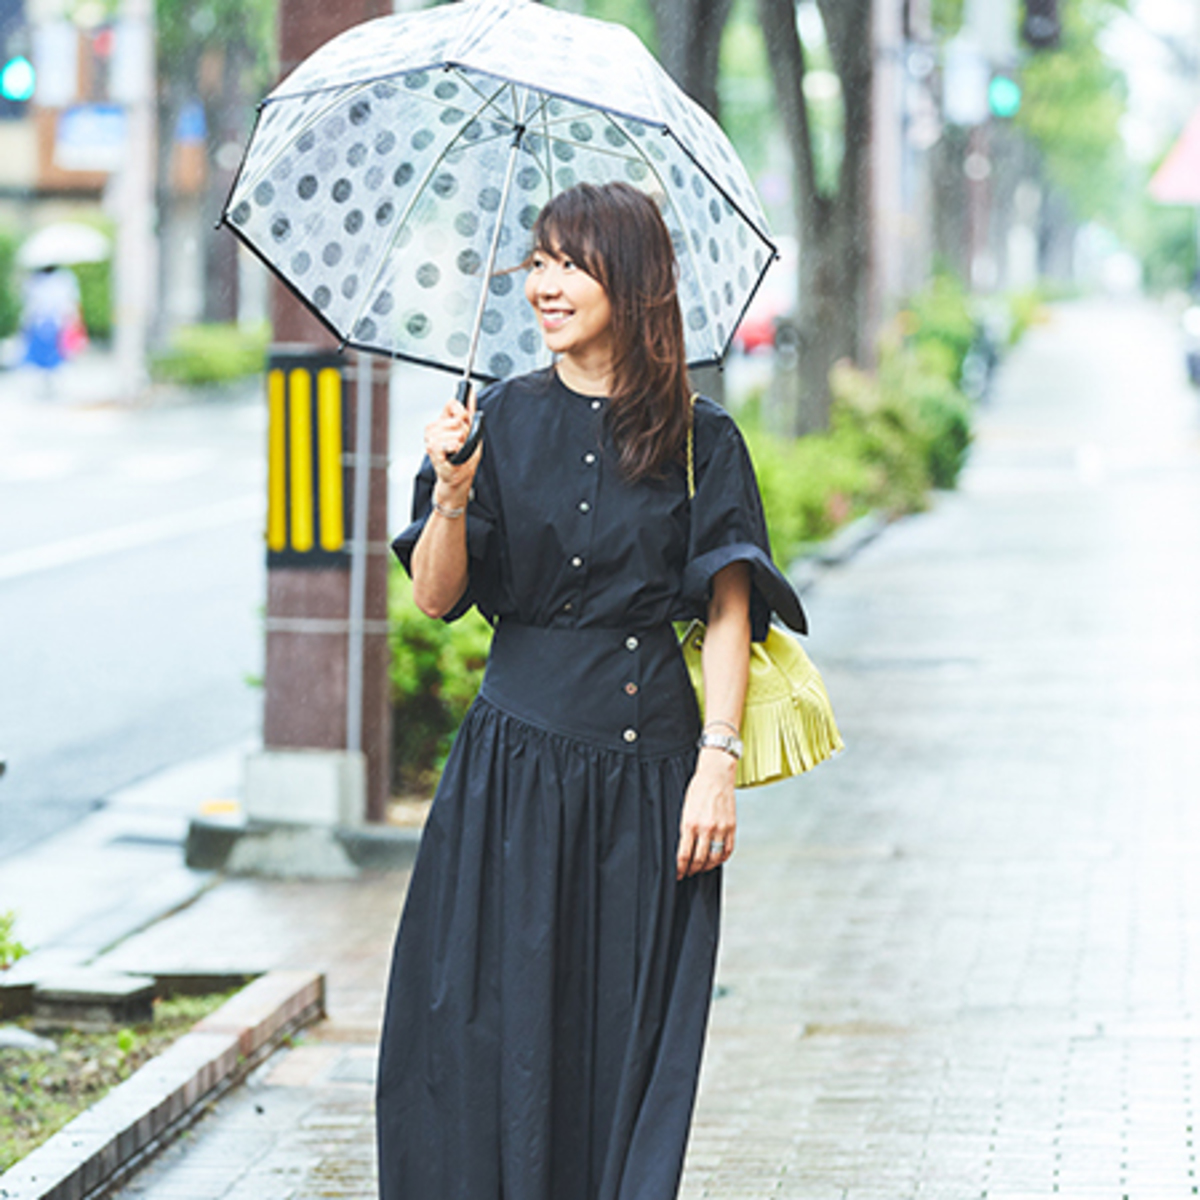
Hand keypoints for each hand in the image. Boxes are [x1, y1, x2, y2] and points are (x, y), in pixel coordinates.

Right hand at [424, 386, 480, 497]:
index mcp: (443, 422)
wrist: (458, 481)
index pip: (452, 403)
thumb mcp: (472, 434)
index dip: (462, 411)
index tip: (465, 422)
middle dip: (466, 433)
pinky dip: (455, 449)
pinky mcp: (433, 451)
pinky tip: (454, 454)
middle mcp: (434, 429)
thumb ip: (470, 413)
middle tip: (463, 445)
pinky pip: (449, 443)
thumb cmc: (464, 460)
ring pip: (455, 432)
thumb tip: (471, 393)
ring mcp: (431, 439)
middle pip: (457, 420)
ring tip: (458, 452)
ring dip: (462, 444)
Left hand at [676, 749, 736, 879]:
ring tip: (699, 869)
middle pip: (699, 860)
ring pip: (714, 858)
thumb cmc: (697, 789)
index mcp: (690, 823)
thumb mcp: (684, 809)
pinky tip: (715, 860)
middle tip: (686, 873)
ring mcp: (721, 829)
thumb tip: (681, 849)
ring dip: (705, 867)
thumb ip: (684, 829)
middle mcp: (706, 828)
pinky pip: (728, 850)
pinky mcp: (732, 827)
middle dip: (691, 870)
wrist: (715, 775)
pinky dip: (721, 859)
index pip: (684, 855)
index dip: (679, 868)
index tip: (677, 873)